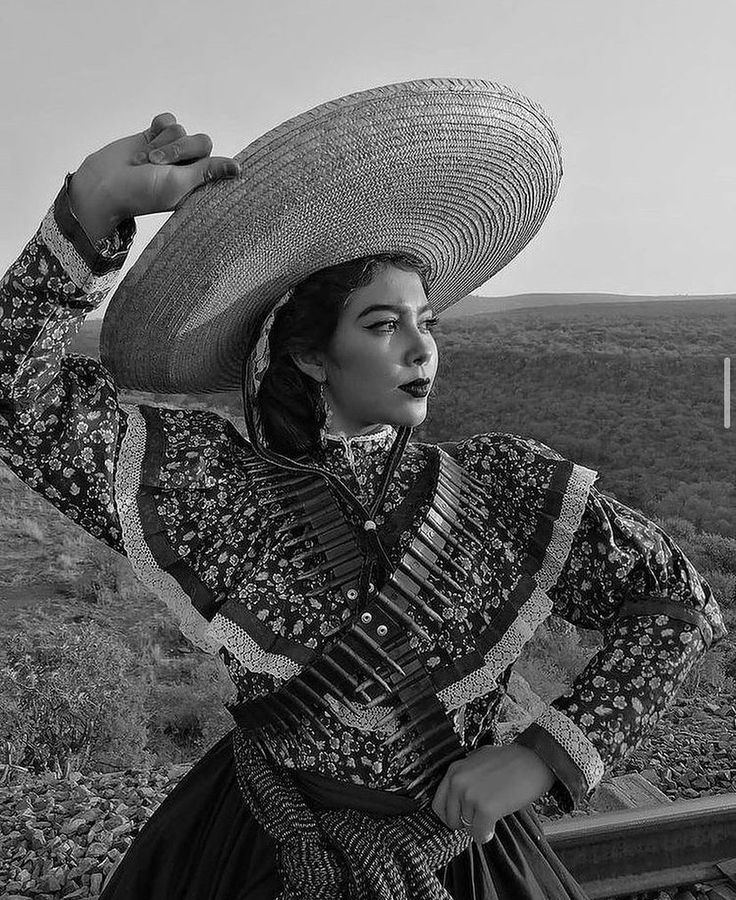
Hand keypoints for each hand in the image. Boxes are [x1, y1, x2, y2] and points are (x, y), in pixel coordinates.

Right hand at [68, 112, 239, 243]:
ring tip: (143, 162)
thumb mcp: (178, 184)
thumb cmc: (141, 192)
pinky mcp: (156, 135)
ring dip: (159, 144)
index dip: (198, 160)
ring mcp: (172, 149)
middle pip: (201, 141)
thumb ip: (207, 172)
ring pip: (180, 129)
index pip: (215, 161)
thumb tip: (239, 169)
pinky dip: (156, 128)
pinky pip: (167, 119)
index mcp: (199, 183)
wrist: (103, 184)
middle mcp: (189, 166)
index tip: (179, 170)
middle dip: (176, 150)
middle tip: (155, 165)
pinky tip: (145, 140)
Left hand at [431, 743, 555, 843]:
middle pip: (451, 820)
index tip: (461, 817)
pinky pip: (479, 835)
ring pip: (467, 828)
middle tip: (480, 816)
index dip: (451, 815)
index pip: (438, 805)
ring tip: (494, 810)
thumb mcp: (478, 760)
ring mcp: (470, 795)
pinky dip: (487, 835)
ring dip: (480, 825)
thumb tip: (458, 799)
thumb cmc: (509, 760)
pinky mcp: (485, 809)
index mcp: (454, 770)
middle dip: (465, 823)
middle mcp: (458, 782)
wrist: (533, 760)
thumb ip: (464, 777)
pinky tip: (495, 823)